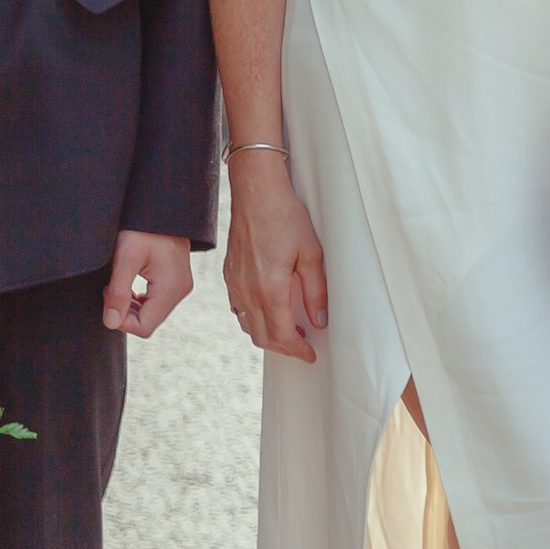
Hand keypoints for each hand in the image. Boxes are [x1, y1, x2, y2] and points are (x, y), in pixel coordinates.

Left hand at [102, 232, 192, 337]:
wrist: (162, 206)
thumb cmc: (144, 228)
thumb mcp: (126, 257)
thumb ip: (118, 292)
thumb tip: (111, 323)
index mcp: (171, 288)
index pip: (143, 327)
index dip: (121, 320)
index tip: (109, 295)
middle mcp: (181, 290)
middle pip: (148, 322)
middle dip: (125, 312)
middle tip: (111, 287)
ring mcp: (181, 285)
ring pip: (151, 314)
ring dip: (131, 305)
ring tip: (119, 282)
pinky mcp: (177, 280)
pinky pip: (156, 303)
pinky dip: (139, 299)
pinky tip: (130, 283)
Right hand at [222, 159, 328, 360]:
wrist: (256, 194)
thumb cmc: (286, 218)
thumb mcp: (311, 253)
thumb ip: (316, 289)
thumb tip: (320, 319)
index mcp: (269, 290)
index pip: (281, 335)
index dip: (297, 349)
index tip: (310, 354)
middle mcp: (247, 292)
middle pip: (262, 337)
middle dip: (283, 347)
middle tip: (303, 346)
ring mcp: (234, 285)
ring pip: (247, 325)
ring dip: (267, 335)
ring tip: (290, 330)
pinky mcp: (229, 275)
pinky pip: (238, 309)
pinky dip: (253, 319)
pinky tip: (269, 310)